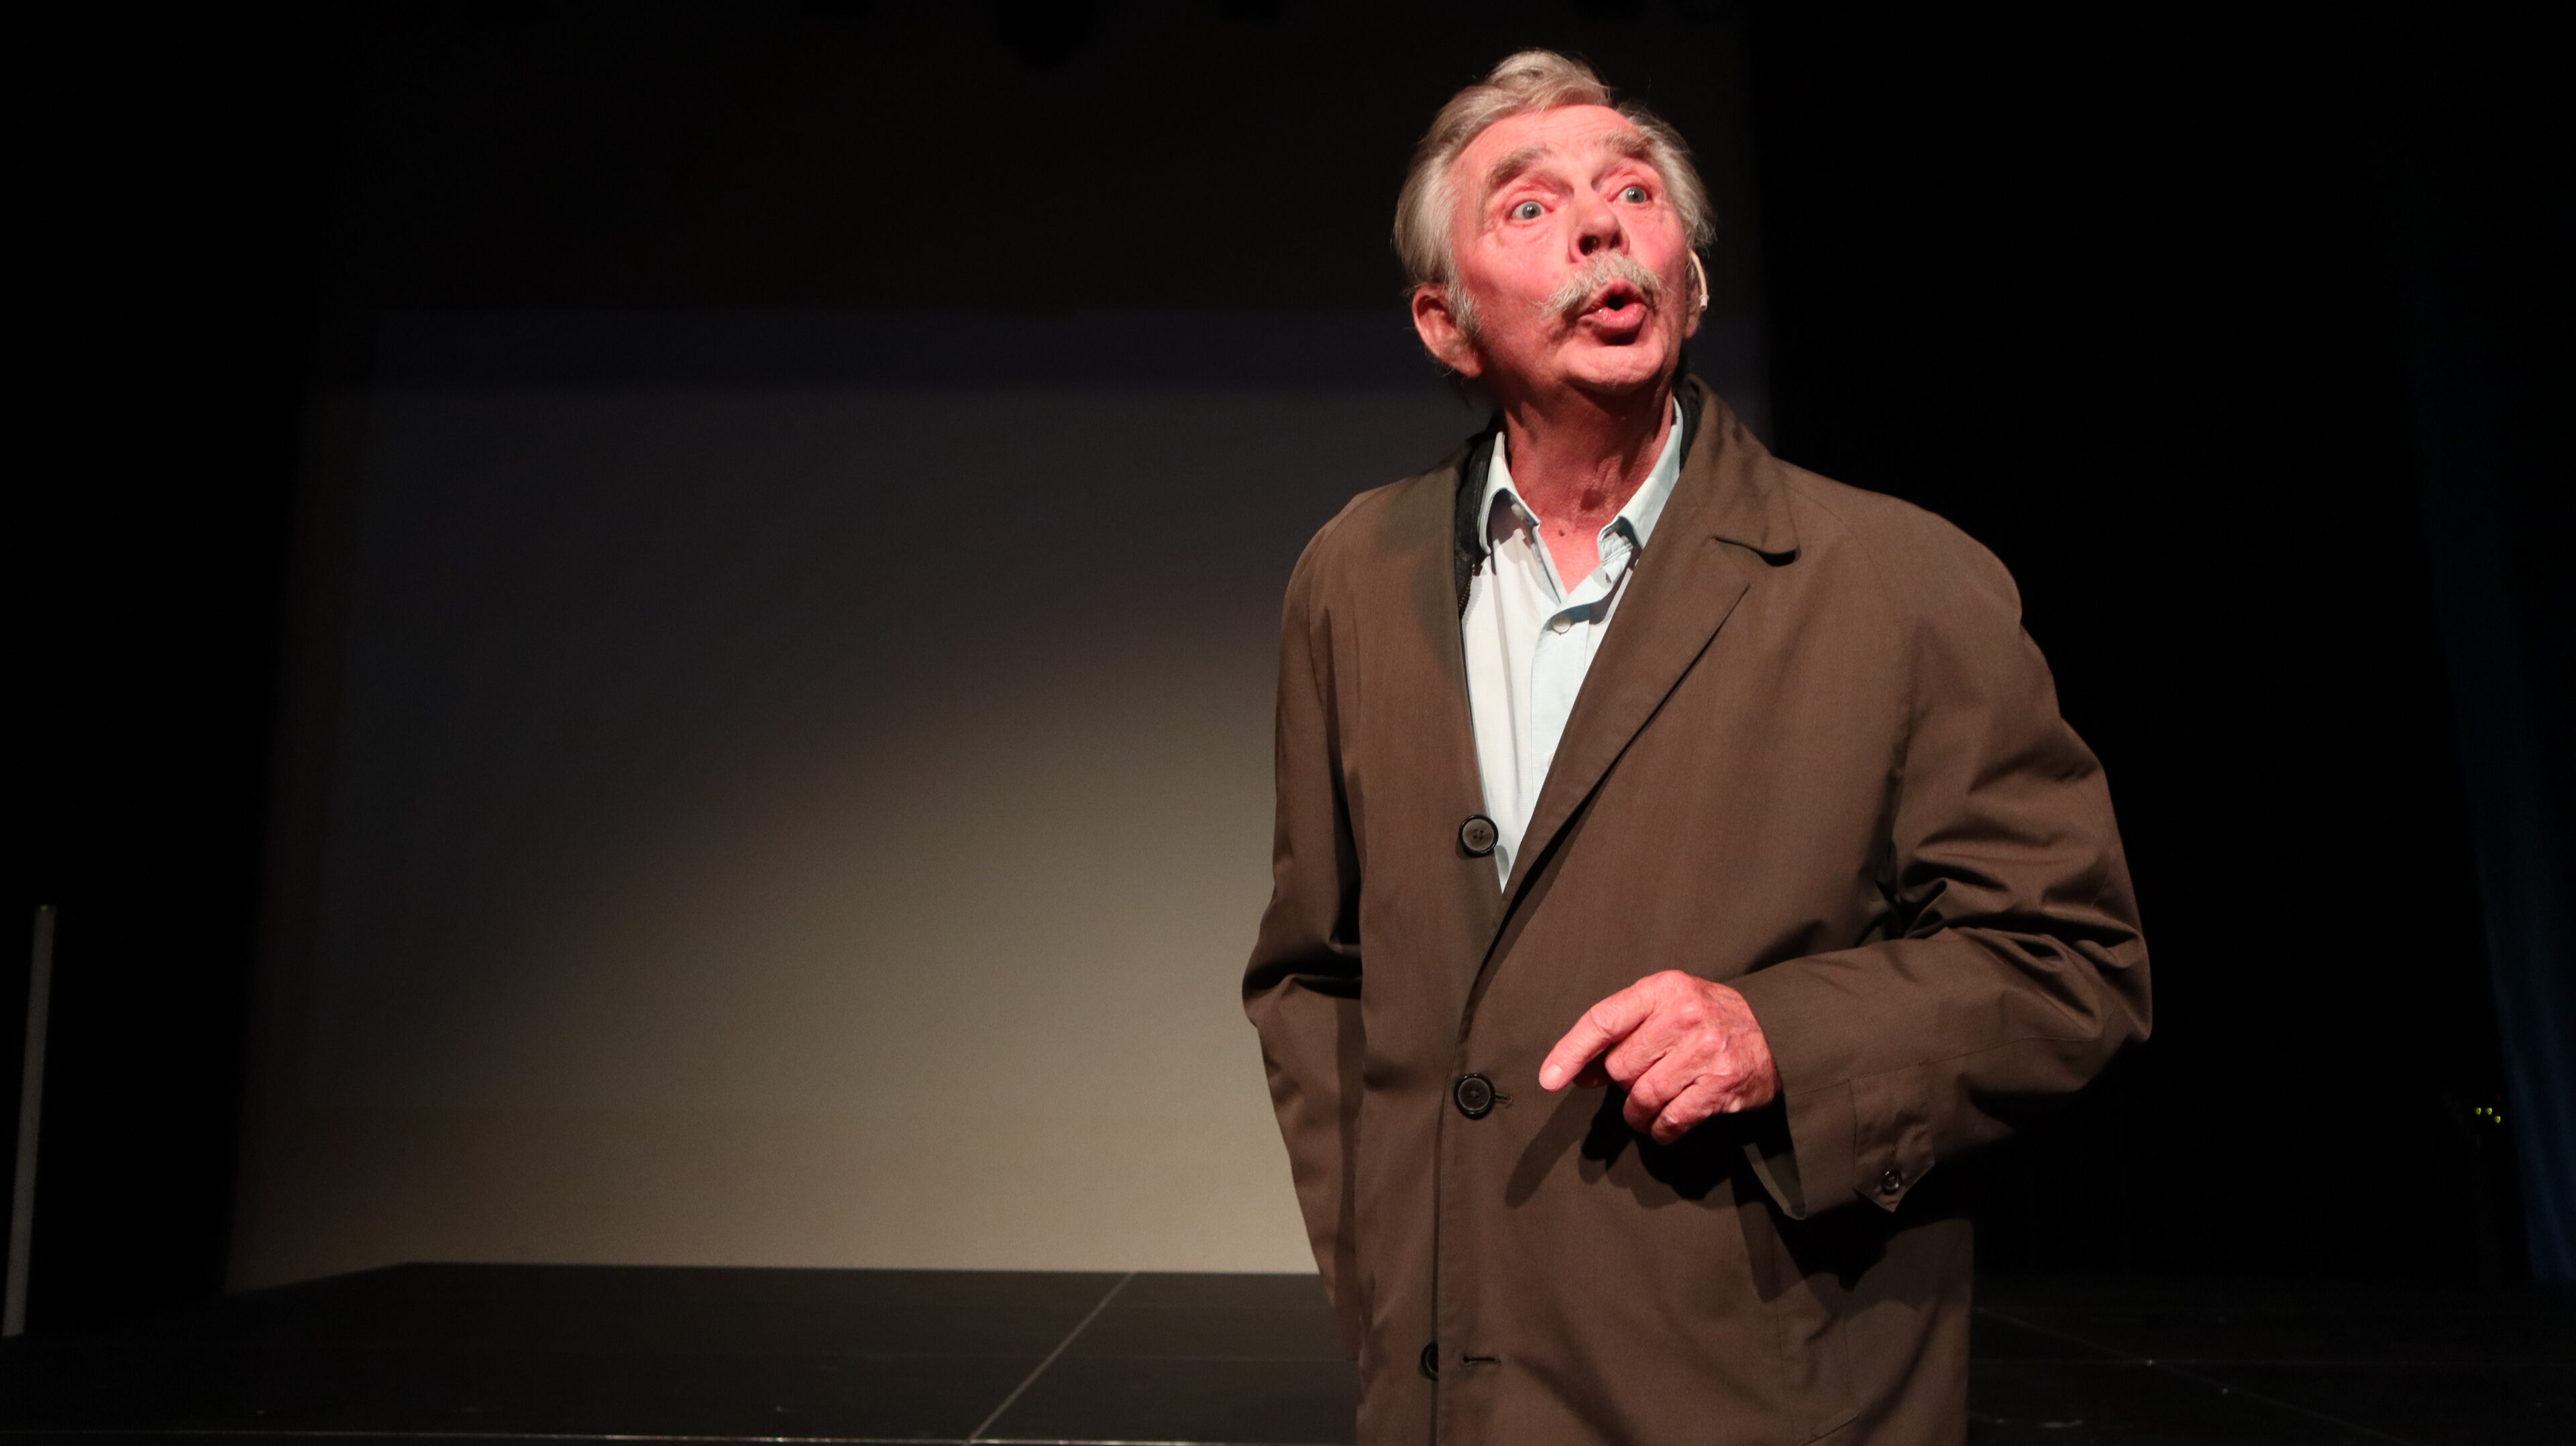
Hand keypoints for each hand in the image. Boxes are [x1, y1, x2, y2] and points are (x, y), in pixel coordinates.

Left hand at [1538, 970, 1781, 1143]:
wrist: (1776, 1031)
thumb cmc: (1707, 1018)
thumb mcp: (1665, 1005)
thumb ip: (1621, 1031)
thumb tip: (1575, 1072)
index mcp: (1663, 988)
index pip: (1603, 1020)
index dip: (1570, 1052)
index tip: (1549, 1079)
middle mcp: (1685, 1015)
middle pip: (1620, 1066)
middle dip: (1622, 1082)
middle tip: (1640, 1079)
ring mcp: (1706, 1050)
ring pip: (1643, 1096)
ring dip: (1637, 1113)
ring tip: (1645, 1110)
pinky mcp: (1723, 1084)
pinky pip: (1672, 1119)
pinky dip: (1661, 1130)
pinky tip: (1664, 1126)